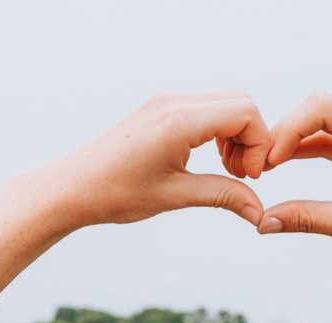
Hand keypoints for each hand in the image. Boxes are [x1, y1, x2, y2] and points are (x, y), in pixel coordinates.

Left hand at [32, 91, 271, 231]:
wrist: (72, 187)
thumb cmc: (115, 193)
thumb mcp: (175, 196)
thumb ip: (223, 195)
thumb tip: (259, 211)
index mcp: (179, 120)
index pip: (245, 113)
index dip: (259, 145)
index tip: (249, 178)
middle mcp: (174, 102)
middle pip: (241, 103)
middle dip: (251, 139)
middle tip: (240, 176)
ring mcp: (166, 101)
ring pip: (225, 104)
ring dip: (236, 136)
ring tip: (226, 172)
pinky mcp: (160, 108)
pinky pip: (205, 109)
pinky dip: (218, 132)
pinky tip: (209, 161)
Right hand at [241, 92, 331, 294]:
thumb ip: (306, 218)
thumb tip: (262, 223)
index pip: (322, 107)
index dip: (287, 129)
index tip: (265, 161)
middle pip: (321, 107)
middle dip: (286, 132)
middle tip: (258, 164)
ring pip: (326, 121)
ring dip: (295, 140)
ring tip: (265, 166)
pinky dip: (311, 149)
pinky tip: (284, 164)